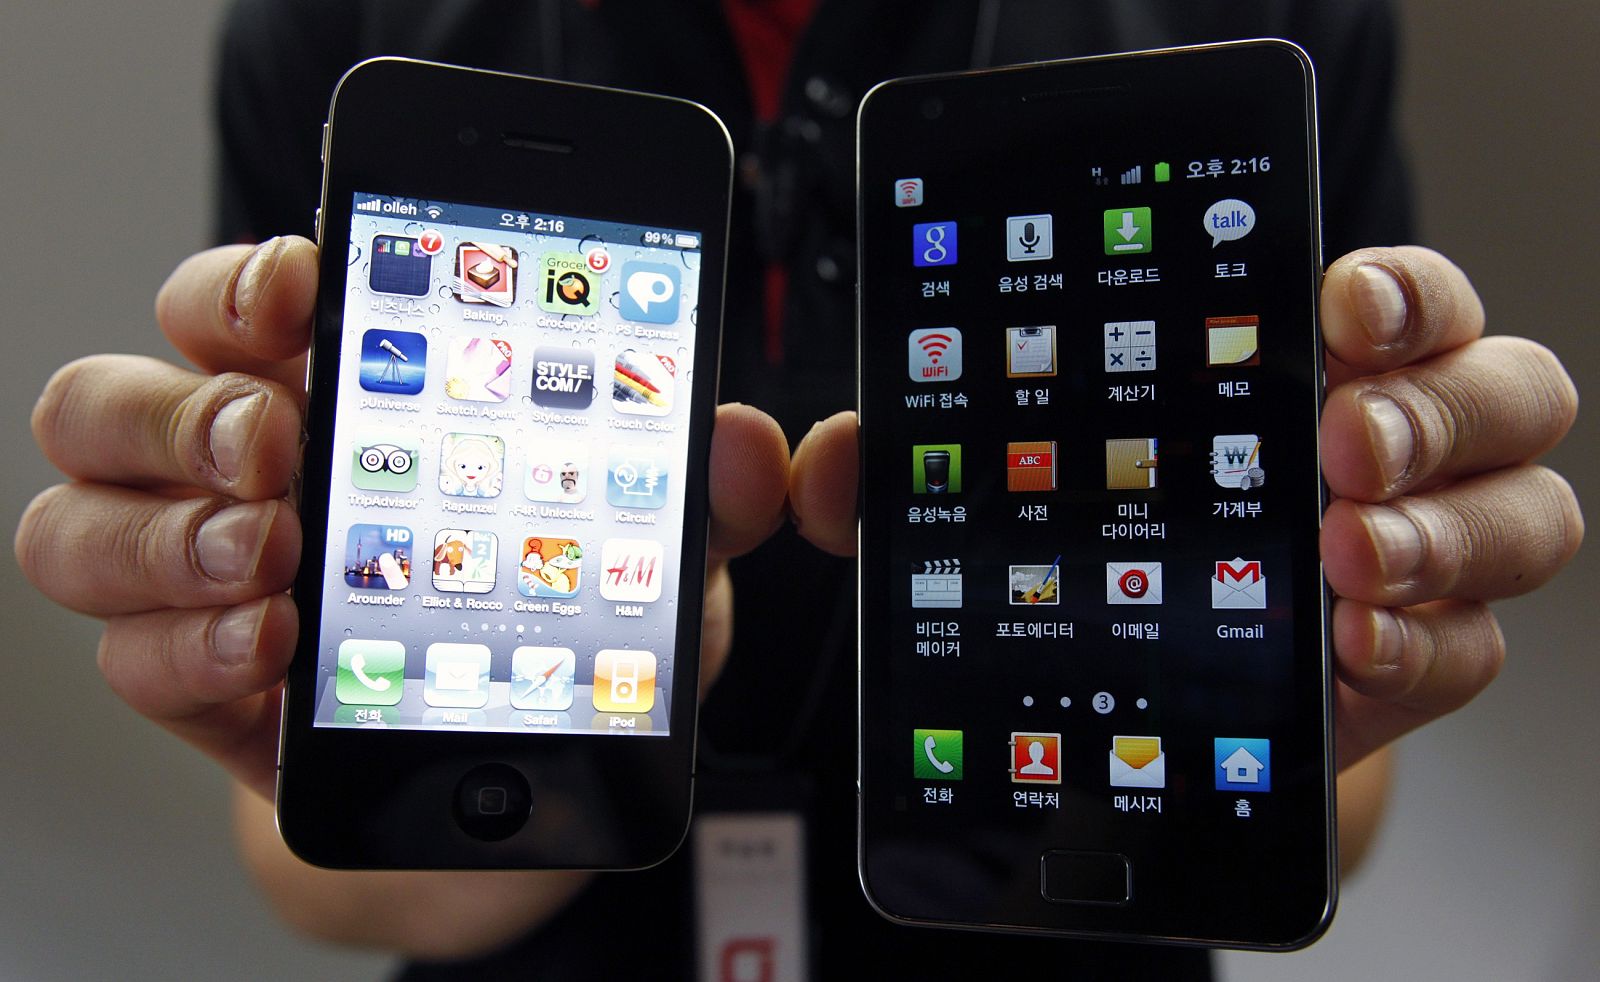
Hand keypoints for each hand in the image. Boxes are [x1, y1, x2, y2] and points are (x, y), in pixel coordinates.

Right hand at [16, 236, 789, 802]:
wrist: (508, 767)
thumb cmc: (551, 624)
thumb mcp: (645, 555)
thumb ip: (694, 492)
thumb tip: (741, 438)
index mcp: (339, 394)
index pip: (241, 302)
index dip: (247, 280)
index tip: (304, 282)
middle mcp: (242, 472)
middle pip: (114, 395)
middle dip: (183, 408)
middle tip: (277, 443)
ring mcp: (202, 579)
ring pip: (77, 522)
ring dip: (162, 536)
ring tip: (270, 560)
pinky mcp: (196, 685)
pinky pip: (126, 655)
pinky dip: (185, 651)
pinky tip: (265, 653)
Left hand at [790, 246, 1581, 771]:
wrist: (1142, 697)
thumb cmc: (1086, 558)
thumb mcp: (988, 500)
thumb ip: (909, 470)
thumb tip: (820, 466)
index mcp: (1301, 373)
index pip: (1399, 299)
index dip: (1394, 289)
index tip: (1331, 306)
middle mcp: (1390, 453)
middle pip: (1504, 392)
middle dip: (1432, 410)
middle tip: (1337, 444)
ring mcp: (1418, 560)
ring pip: (1526, 518)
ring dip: (1445, 534)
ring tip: (1344, 557)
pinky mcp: (1412, 667)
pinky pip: (1473, 651)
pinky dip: (1421, 647)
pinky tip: (1348, 647)